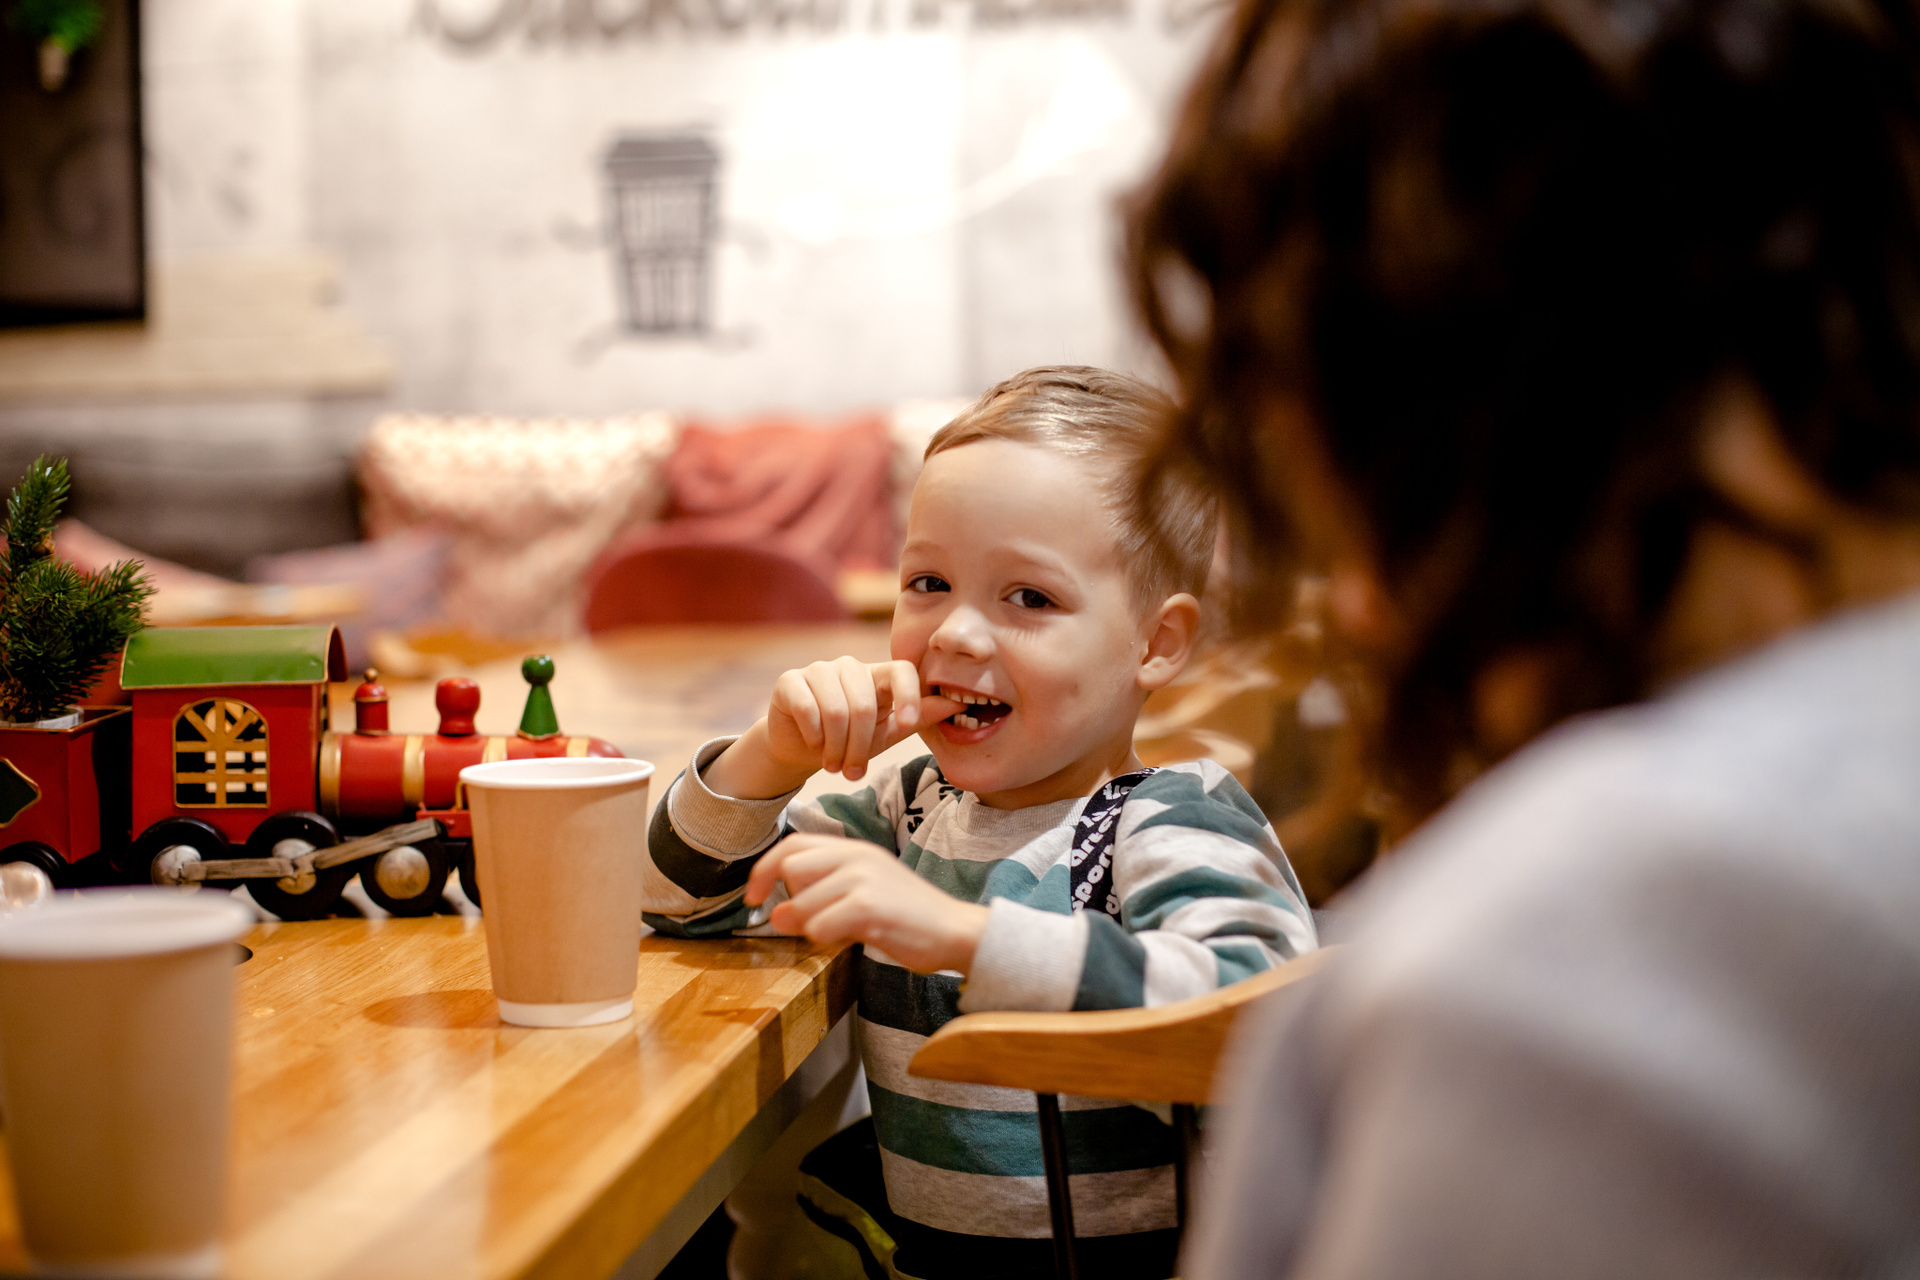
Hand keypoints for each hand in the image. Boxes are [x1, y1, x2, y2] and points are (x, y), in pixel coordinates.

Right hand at [705, 658, 961, 797]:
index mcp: (878, 676)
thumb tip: (958, 703)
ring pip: (836, 710)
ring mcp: (818, 670)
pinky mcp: (790, 681)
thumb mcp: (888, 732)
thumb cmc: (850, 739)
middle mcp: (849, 667)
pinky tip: (813, 743)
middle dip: (859, 748)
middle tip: (853, 773)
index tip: (907, 724)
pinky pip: (807, 708)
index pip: (902, 670)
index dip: (908, 695)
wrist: (801, 748)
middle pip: (864, 704)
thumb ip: (919, 717)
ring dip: (835, 747)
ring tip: (833, 765)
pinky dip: (813, 735)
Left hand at [746, 833, 989, 974]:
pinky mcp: (870, 906)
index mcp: (854, 849)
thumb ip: (821, 895)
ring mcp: (864, 879)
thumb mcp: (863, 893)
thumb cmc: (907, 917)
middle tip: (805, 922)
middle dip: (788, 900)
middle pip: (791, 867)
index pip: (792, 843)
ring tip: (837, 933)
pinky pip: (820, 927)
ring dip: (808, 926)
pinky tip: (850, 941)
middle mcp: (857, 856)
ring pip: (801, 902)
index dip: (763, 869)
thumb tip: (776, 914)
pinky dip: (825, 940)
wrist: (955, 930)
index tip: (752, 897)